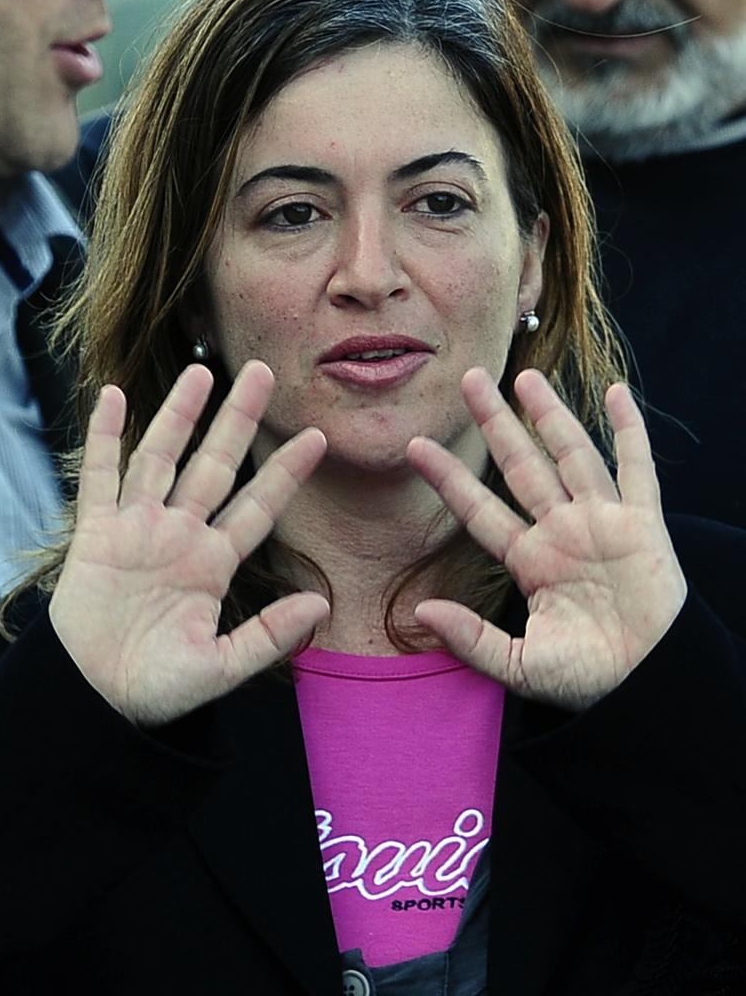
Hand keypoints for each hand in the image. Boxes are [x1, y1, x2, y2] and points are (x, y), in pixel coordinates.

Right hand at [49, 361, 328, 725]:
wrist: (99, 701)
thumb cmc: (160, 689)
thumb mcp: (221, 667)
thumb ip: (267, 636)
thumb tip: (320, 606)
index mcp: (214, 563)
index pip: (258, 506)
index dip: (285, 472)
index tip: (317, 437)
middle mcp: (180, 536)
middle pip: (214, 464)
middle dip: (237, 419)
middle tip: (262, 372)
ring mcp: (137, 530)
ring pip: (161, 458)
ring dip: (178, 415)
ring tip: (201, 372)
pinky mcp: (95, 536)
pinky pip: (100, 478)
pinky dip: (104, 438)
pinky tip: (112, 397)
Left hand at [407, 368, 685, 710]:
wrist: (647, 685)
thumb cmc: (587, 679)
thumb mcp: (520, 666)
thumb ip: (472, 639)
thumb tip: (422, 611)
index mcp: (531, 562)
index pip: (480, 510)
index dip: (450, 478)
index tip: (416, 447)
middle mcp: (562, 532)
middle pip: (522, 466)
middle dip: (496, 423)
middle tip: (469, 380)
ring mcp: (603, 524)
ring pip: (572, 456)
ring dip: (551, 416)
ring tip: (527, 377)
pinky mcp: (643, 526)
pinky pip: (637, 470)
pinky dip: (629, 432)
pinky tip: (615, 394)